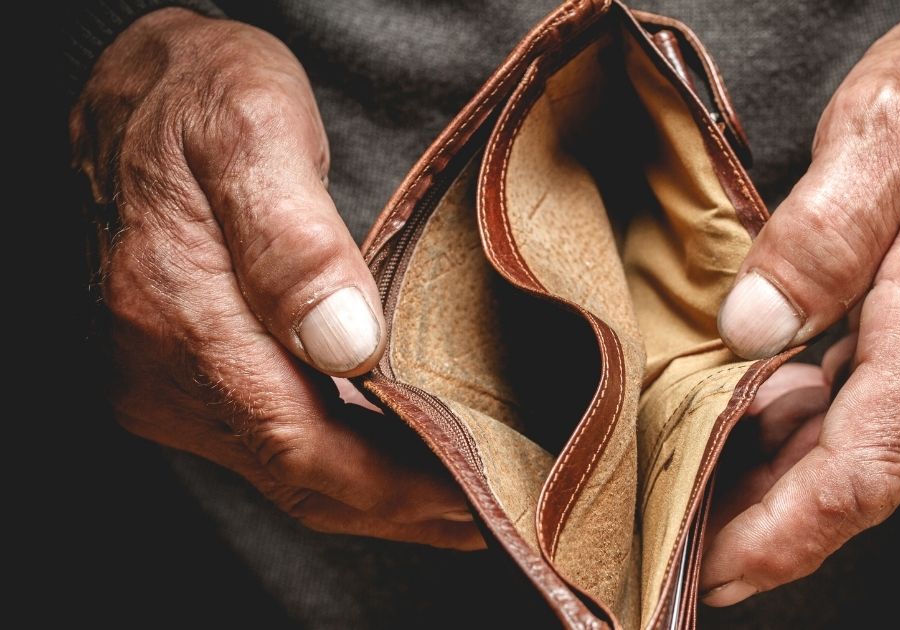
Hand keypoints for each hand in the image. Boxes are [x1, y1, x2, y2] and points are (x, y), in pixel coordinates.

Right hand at [71, 8, 480, 548]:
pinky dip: (338, 459)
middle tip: (488, 512)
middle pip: (297, 477)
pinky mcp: (177, 374)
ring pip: (283, 469)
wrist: (130, 89)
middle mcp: (164, 370)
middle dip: (397, 507)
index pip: (300, 446)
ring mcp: (165, 379)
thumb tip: (348, 347)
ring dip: (374, 491)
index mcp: (185, 317)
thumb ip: (296, 243)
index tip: (471, 498)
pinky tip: (393, 452)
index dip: (392, 487)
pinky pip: (266, 440)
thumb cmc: (199, 95)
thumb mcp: (253, 131)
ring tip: (460, 492)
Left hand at [704, 3, 899, 604]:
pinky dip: (804, 437)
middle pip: (849, 480)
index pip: (861, 471)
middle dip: (763, 523)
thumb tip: (752, 328)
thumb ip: (819, 236)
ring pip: (855, 454)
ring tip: (696, 487)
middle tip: (678, 537)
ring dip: (777, 481)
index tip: (722, 569)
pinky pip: (867, 419)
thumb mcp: (882, 132)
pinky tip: (751, 425)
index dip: (786, 535)